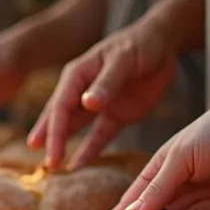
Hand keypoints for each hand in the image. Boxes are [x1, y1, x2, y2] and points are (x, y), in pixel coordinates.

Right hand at [28, 22, 176, 169]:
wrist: (164, 43)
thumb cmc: (141, 44)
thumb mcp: (124, 60)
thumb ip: (107, 82)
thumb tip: (87, 104)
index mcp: (77, 74)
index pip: (60, 107)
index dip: (54, 132)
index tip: (52, 155)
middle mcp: (82, 90)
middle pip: (62, 118)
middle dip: (51, 140)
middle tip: (44, 164)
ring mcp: (99, 104)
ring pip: (75, 128)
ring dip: (64, 144)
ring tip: (51, 166)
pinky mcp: (116, 115)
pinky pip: (100, 135)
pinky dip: (90, 150)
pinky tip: (78, 165)